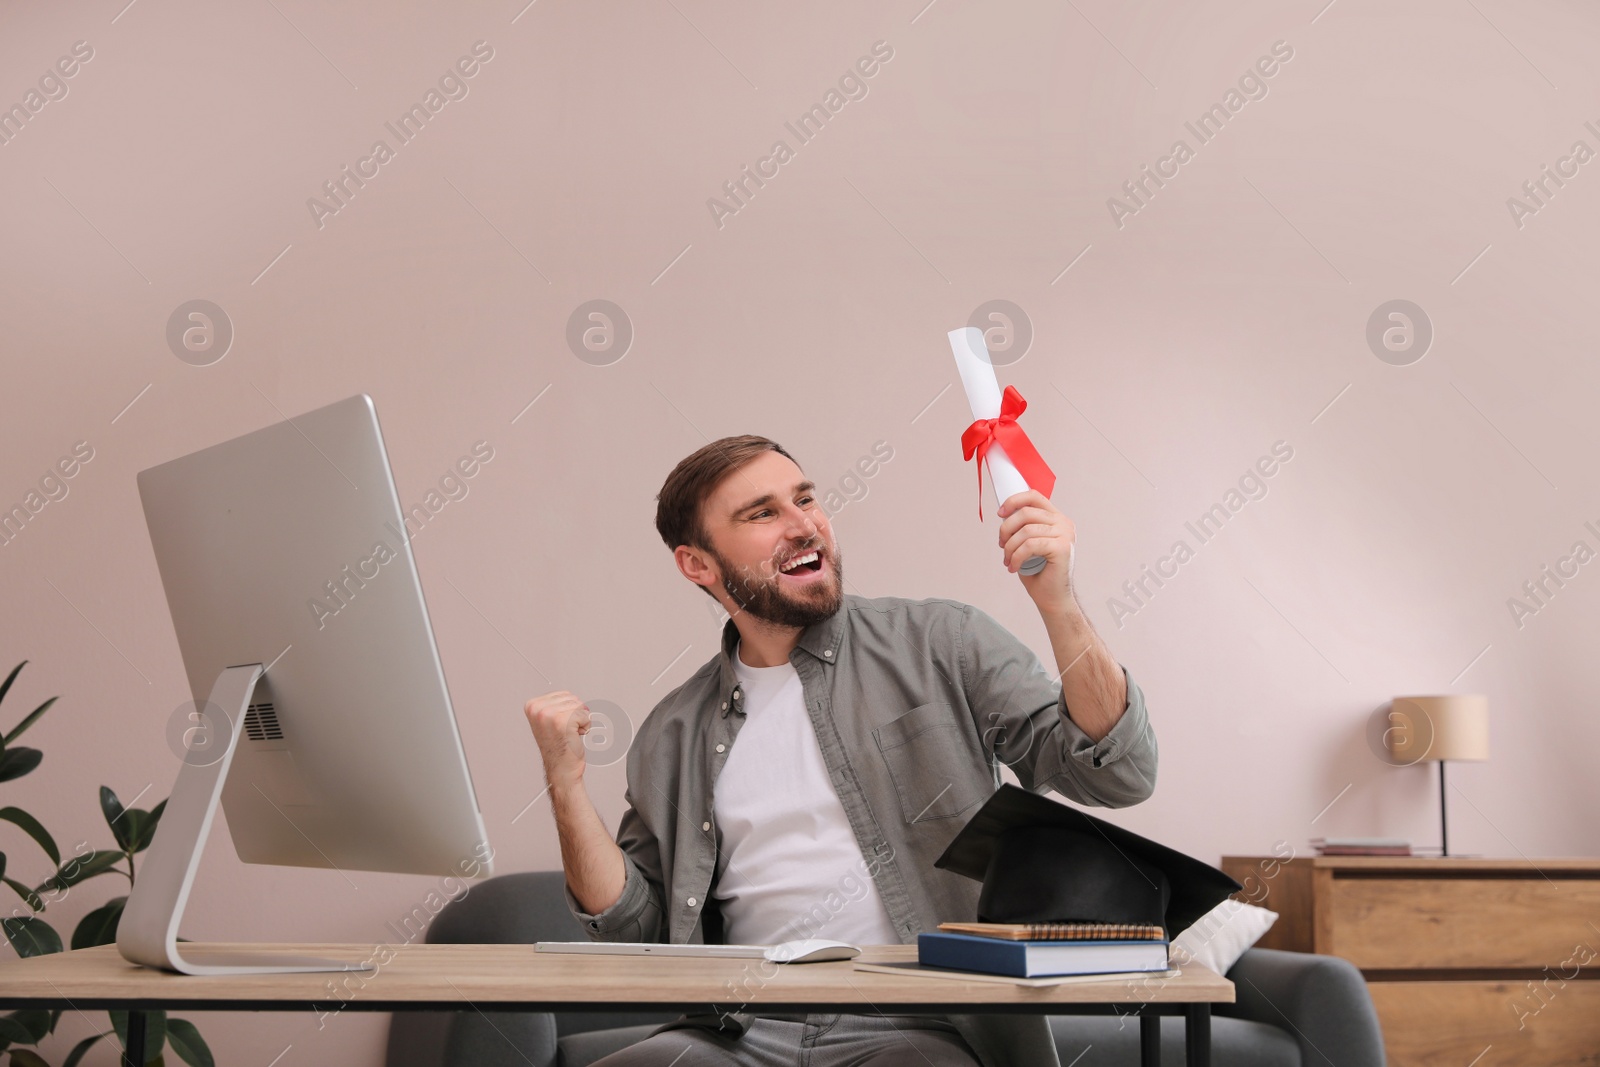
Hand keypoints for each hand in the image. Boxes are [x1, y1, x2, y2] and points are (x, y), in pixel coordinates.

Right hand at [524, 691, 591, 790]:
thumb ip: (555, 706)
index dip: (568, 710)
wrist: (562, 770)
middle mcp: (538, 709)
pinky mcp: (563, 722)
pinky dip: (585, 726)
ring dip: (580, 721)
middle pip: (572, 698)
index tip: (559, 726)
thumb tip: (572, 697)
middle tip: (565, 732)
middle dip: (575, 715)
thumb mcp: (548, 721)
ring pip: (579, 706)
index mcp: (532, 706)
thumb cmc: (558, 748)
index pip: (564, 694)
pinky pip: (585, 715)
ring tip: (569, 734)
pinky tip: (575, 737)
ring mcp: (549, 715)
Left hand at [997, 490, 1075, 606]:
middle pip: (1026, 513)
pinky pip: (1030, 545)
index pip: (1034, 496)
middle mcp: (1064, 523)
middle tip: (1002, 545)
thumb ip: (1022, 526)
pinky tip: (1014, 567)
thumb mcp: (1028, 542)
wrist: (1052, 597)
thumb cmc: (1039, 572)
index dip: (1013, 501)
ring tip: (1008, 560)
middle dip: (1006, 529)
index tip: (1000, 514)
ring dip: (1010, 547)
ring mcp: (1066, 534)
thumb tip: (1004, 513)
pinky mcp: (1063, 547)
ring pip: (1026, 530)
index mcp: (1057, 518)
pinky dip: (1017, 557)